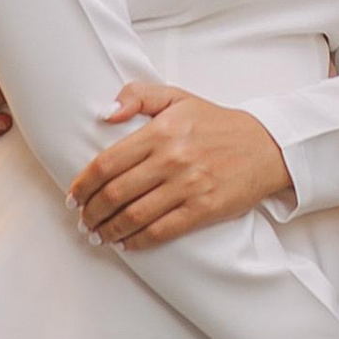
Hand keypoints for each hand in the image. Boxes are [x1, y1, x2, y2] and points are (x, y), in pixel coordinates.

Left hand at [66, 85, 288, 248]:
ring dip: (109, 229)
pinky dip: (137, 241)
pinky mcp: (204, 209)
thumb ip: (138, 95)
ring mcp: (188, 186)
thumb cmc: (217, 123)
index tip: (72, 195)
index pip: (108, 162)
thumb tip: (106, 113)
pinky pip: (161, 231)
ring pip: (134, 216)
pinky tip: (126, 243)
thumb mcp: (178, 97)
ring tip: (98, 234)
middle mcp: (172, 159)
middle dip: (91, 211)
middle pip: (116, 192)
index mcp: (161, 131)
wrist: (266, 146)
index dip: (84, 183)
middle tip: (82, 219)